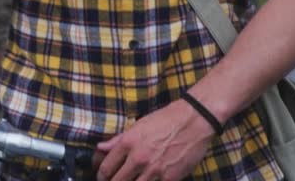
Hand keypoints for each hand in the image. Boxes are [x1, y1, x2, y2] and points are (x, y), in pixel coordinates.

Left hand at [96, 100, 215, 180]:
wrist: (194, 120)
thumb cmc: (165, 120)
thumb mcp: (138, 125)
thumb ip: (118, 139)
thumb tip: (100, 147)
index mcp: (128, 143)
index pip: (106, 168)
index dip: (101, 176)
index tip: (102, 178)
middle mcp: (139, 158)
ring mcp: (154, 170)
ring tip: (131, 180)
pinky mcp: (170, 178)